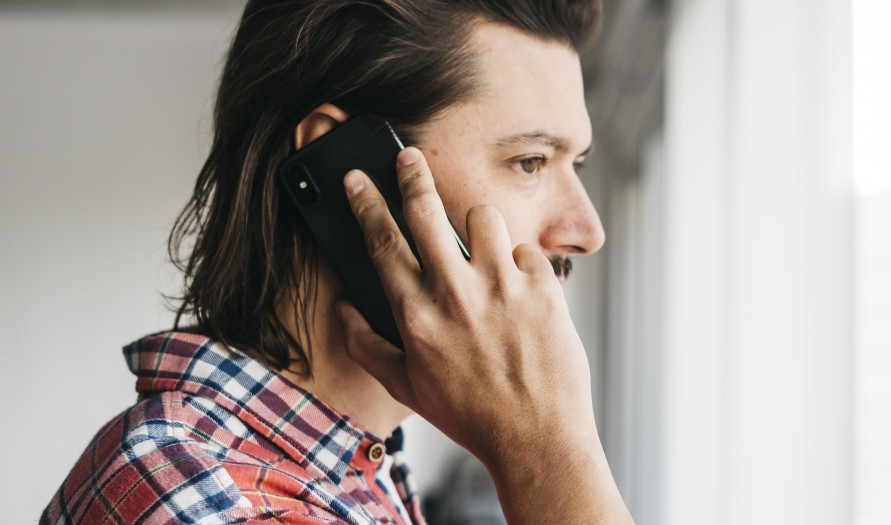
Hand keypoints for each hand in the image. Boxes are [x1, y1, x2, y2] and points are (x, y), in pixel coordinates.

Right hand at [338, 147, 631, 522]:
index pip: (382, 242)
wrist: (537, 438)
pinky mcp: (544, 287)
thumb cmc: (470, 415)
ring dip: (480, 229)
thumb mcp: (407, 388)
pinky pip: (527, 251)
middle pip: (426, 209)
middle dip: (411, 174)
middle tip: (408, 156)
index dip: (366, 202)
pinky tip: (521, 295)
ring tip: (484, 257)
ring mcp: (502, 286)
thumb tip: (345, 309)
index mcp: (416, 315)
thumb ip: (367, 345)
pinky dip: (522, 267)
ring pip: (484, 217)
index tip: (357, 178)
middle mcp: (456, 293)